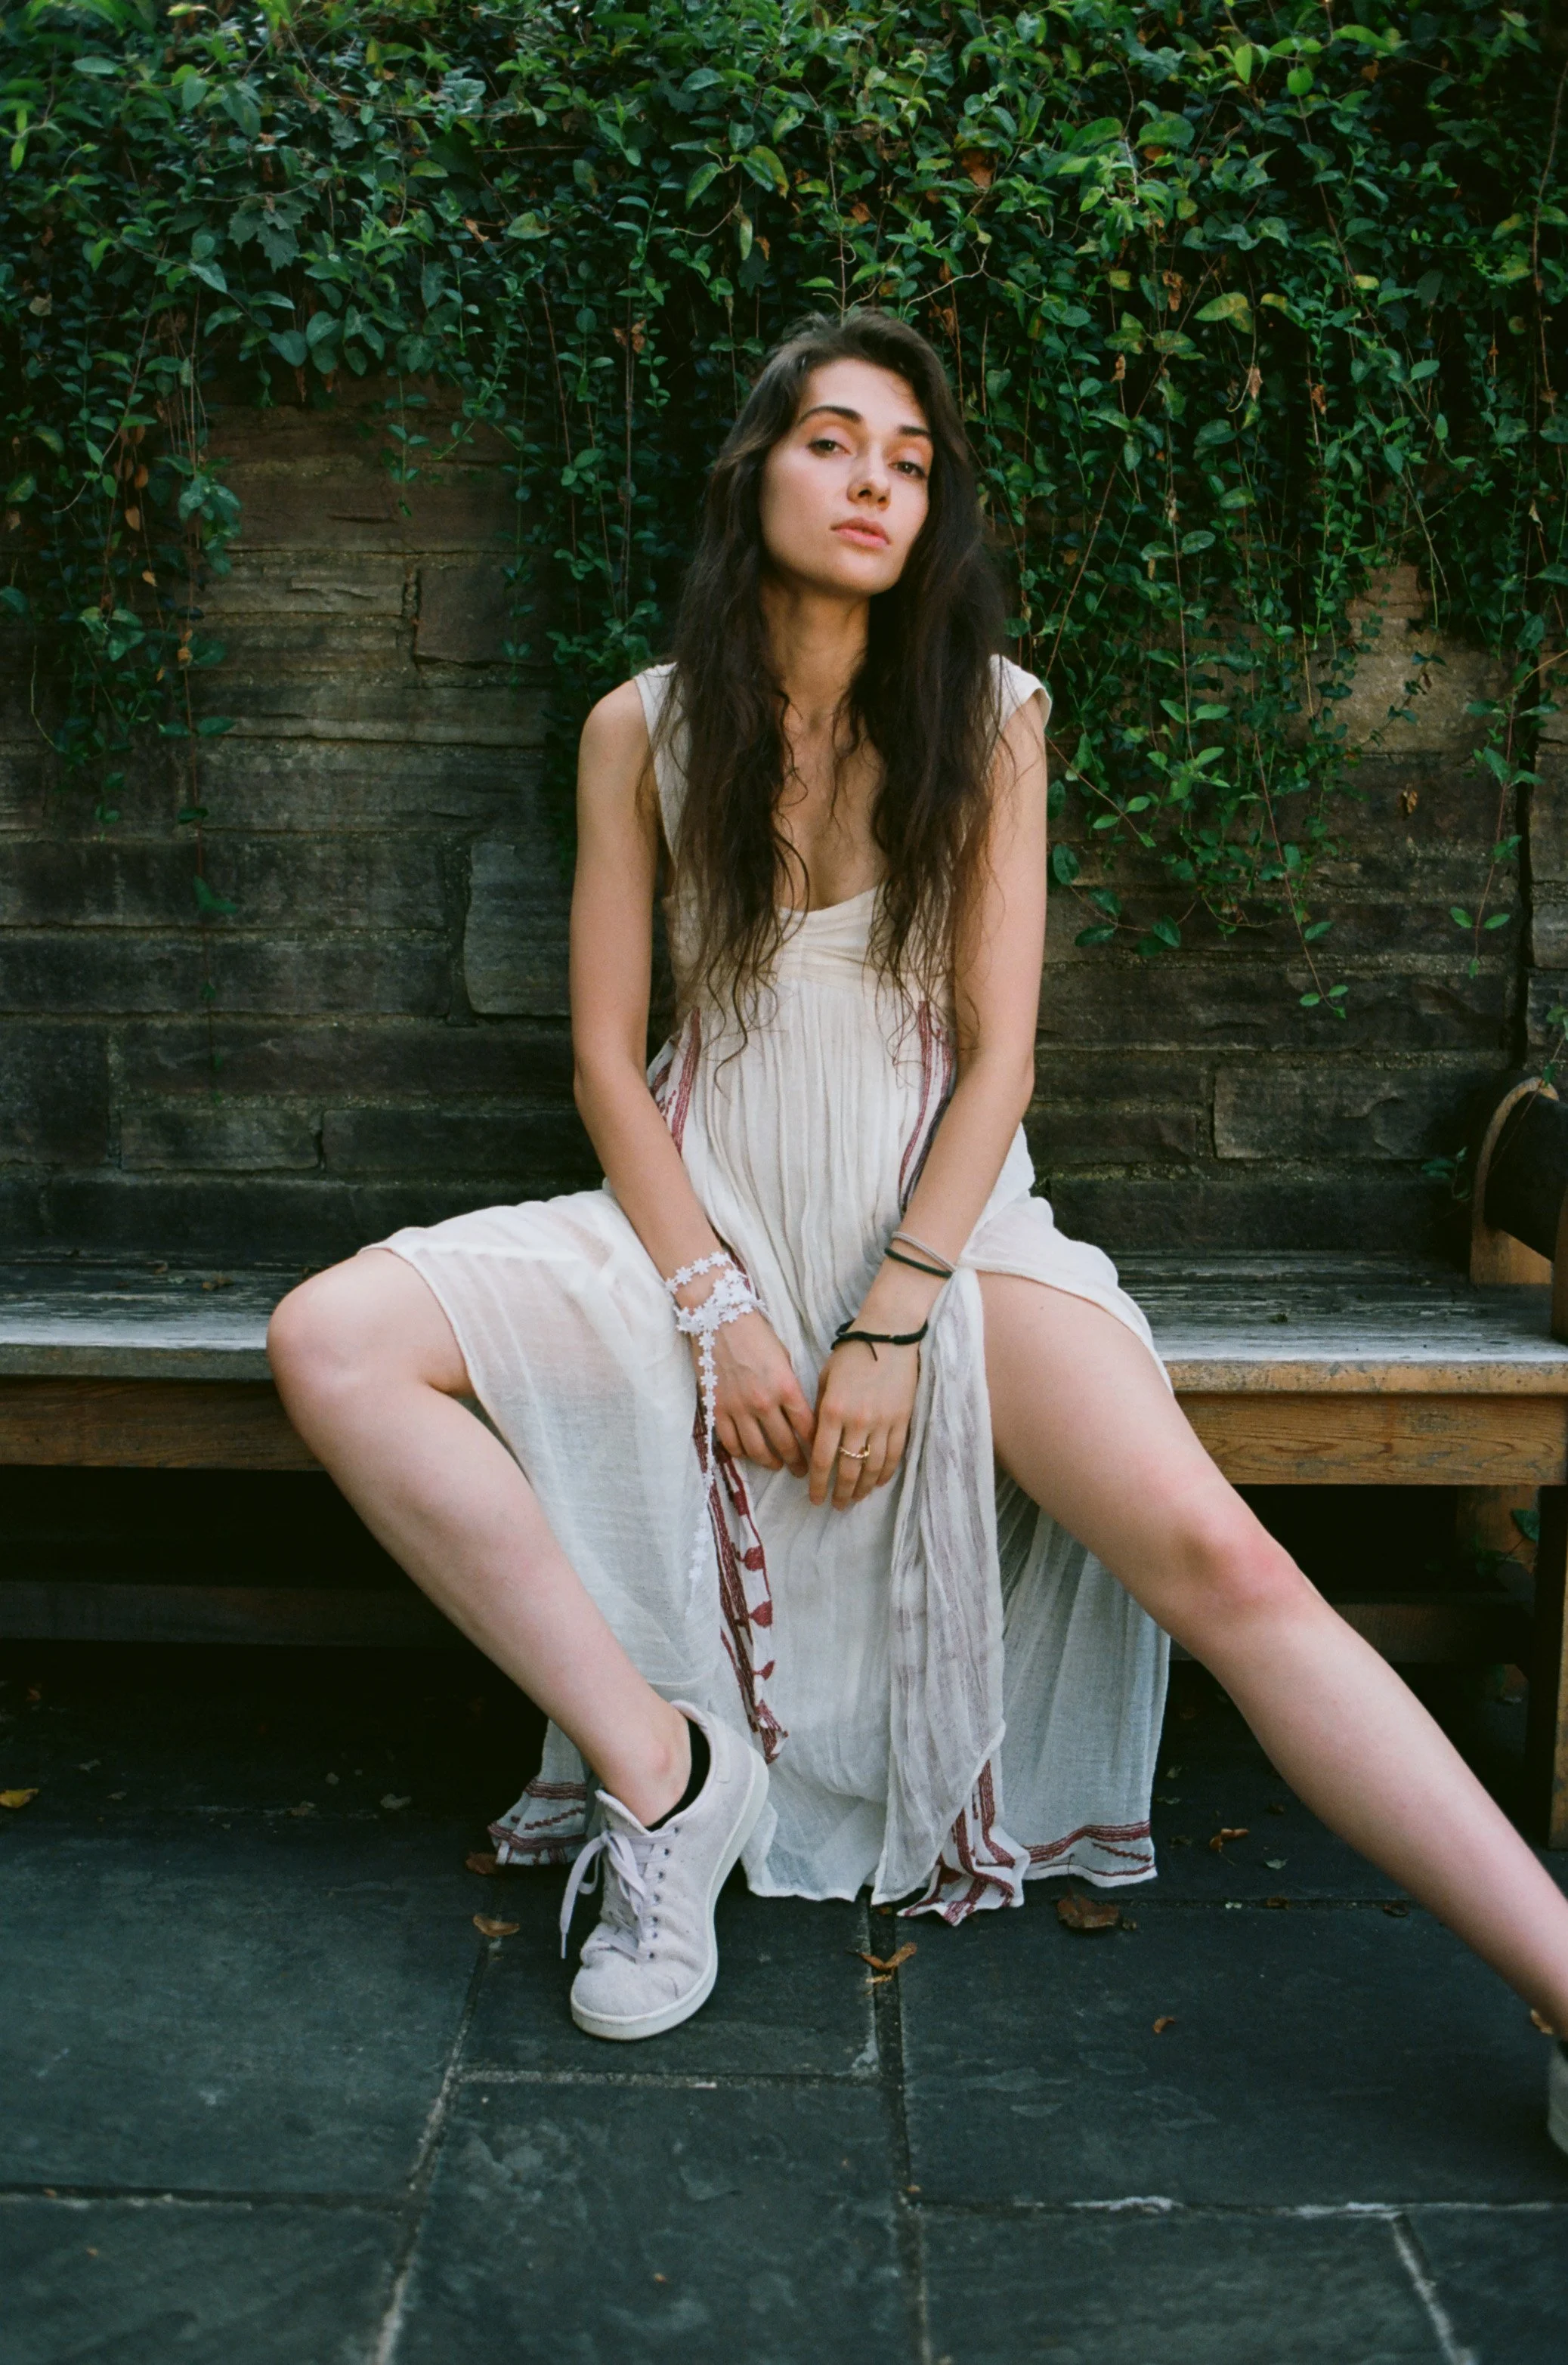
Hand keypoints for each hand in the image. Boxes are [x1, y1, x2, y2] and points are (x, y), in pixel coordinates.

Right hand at [691, 1311, 814, 1476]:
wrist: (717, 1318)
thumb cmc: (755, 1333)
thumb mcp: (783, 1357)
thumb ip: (790, 1387)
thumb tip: (798, 1413)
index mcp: (786, 1386)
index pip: (807, 1427)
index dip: (815, 1445)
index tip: (820, 1454)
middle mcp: (764, 1402)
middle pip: (785, 1444)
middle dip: (797, 1462)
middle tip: (803, 1471)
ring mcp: (738, 1408)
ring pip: (758, 1450)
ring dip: (770, 1462)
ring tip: (777, 1465)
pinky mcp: (717, 1409)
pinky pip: (731, 1442)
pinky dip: (741, 1453)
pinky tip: (749, 1454)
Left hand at [809, 1335, 919, 1509]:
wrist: (888, 1335)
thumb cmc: (851, 1353)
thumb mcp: (826, 1379)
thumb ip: (821, 1412)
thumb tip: (818, 1441)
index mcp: (832, 1411)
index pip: (822, 1458)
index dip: (818, 1483)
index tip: (815, 1498)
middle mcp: (856, 1422)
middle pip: (848, 1470)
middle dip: (840, 1493)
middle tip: (836, 1506)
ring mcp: (882, 1423)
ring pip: (872, 1468)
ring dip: (862, 1489)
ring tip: (855, 1500)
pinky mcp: (902, 1420)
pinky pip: (893, 1456)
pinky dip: (884, 1474)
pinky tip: (877, 1484)